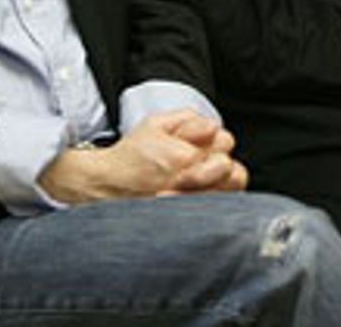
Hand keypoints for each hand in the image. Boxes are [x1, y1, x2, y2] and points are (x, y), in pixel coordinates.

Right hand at [39, 110, 246, 203]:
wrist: (106, 186)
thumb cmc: (130, 156)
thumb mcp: (155, 124)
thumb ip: (188, 119)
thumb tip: (212, 126)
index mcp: (184, 156)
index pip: (226, 143)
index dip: (218, 141)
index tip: (206, 145)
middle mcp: (188, 182)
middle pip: (234, 173)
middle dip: (223, 164)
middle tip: (208, 164)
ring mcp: (188, 204)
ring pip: (229, 195)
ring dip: (222, 185)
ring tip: (204, 181)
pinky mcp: (185, 221)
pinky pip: (214, 212)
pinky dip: (212, 202)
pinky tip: (198, 195)